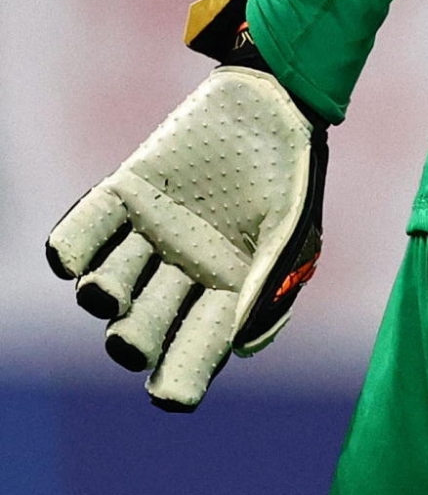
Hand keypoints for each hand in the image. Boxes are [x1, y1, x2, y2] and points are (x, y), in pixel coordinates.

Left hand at [43, 0, 326, 410]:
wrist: (274, 98)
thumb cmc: (293, 170)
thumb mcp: (291, 234)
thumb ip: (267, 291)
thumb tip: (239, 351)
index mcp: (225, 289)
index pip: (193, 353)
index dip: (177, 381)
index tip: (167, 397)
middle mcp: (181, 270)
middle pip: (137, 331)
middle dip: (129, 342)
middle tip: (130, 337)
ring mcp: (150, 234)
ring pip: (103, 289)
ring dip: (100, 294)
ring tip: (113, 282)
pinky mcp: (126, 195)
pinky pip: (79, 235)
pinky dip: (68, 249)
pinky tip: (71, 256)